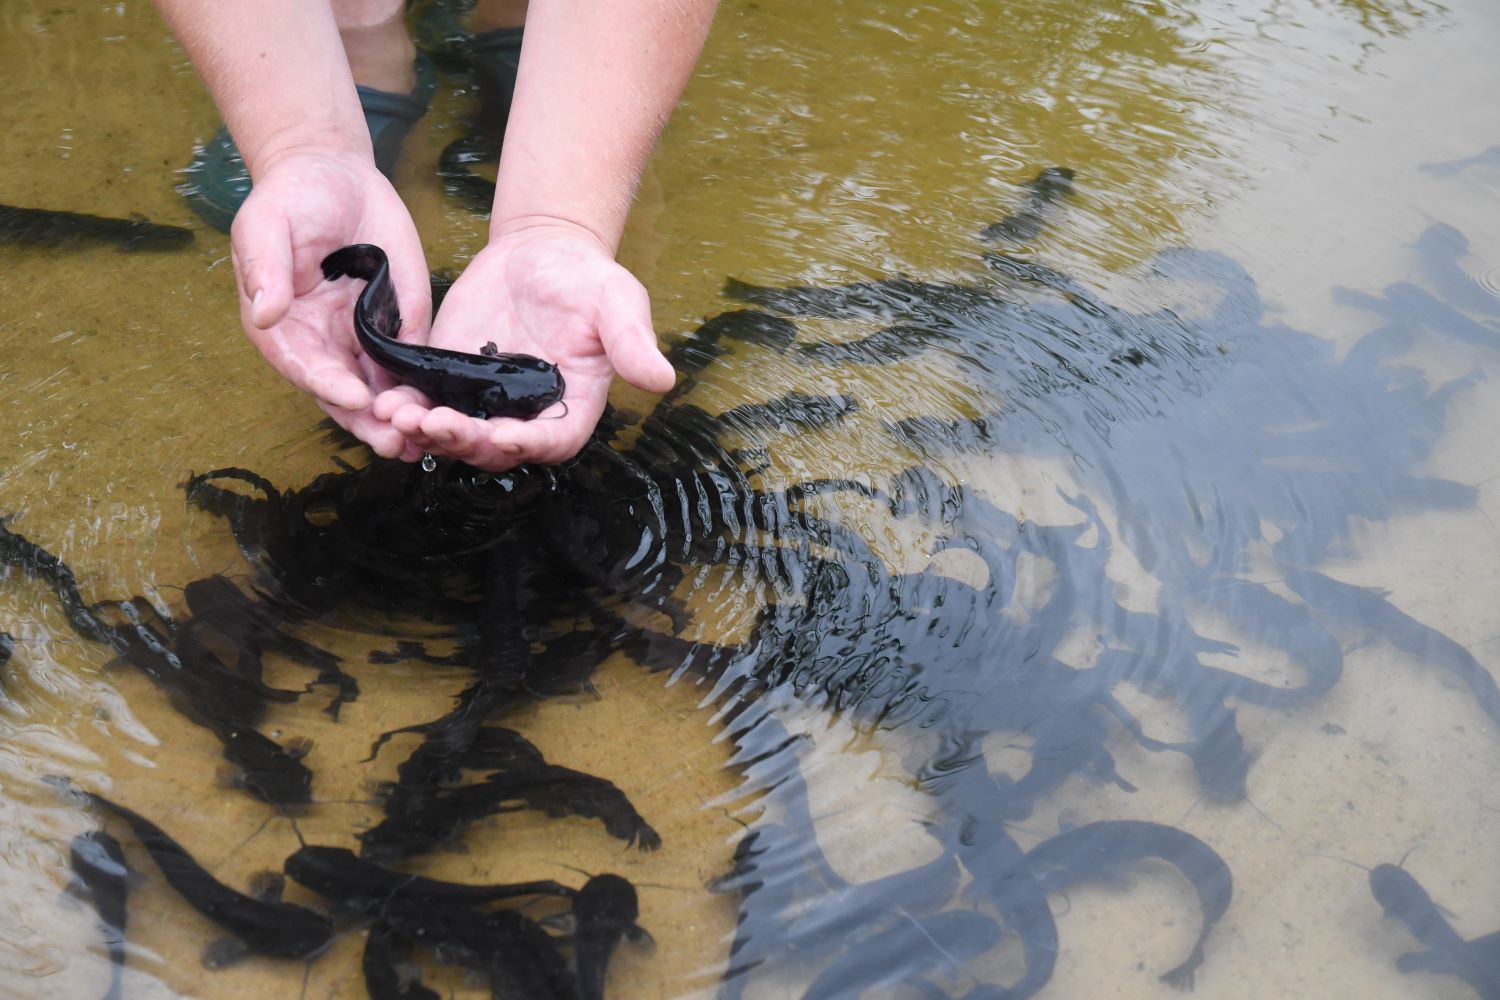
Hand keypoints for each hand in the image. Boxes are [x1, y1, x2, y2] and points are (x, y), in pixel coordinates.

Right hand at [230, 148, 431, 459]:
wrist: (335, 176)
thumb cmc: (291, 198)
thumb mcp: (267, 223)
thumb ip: (265, 268)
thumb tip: (266, 313)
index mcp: (285, 327)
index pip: (304, 366)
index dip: (328, 386)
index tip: (354, 400)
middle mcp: (323, 344)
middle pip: (345, 393)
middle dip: (369, 421)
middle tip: (395, 442)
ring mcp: (363, 340)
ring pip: (380, 391)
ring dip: (400, 418)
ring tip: (423, 442)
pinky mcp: (399, 327)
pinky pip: (412, 364)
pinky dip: (426, 391)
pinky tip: (447, 411)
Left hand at [374, 219, 675, 470]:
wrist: (540, 253)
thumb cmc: (587, 278)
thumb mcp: (616, 301)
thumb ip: (632, 341)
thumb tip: (663, 379)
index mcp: (571, 405)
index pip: (552, 440)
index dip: (526, 444)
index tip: (501, 435)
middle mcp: (526, 415)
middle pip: (494, 448)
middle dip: (462, 440)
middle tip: (432, 423)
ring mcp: (485, 402)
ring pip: (454, 435)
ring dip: (425, 432)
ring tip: (396, 414)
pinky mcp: (450, 381)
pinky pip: (426, 406)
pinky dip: (405, 409)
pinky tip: (383, 399)